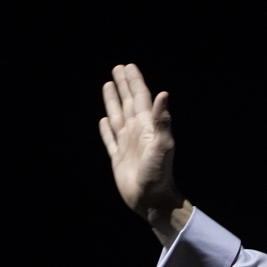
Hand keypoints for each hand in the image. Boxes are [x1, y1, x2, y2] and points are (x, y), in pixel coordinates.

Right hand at [98, 63, 190, 246]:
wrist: (152, 200)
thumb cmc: (158, 174)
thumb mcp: (162, 146)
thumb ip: (162, 121)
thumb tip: (163, 94)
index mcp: (146, 127)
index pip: (140, 98)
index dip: (134, 82)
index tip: (128, 66)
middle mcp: (136, 132)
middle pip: (128, 103)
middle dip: (124, 85)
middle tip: (118, 68)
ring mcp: (127, 144)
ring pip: (118, 116)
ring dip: (113, 101)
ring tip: (108, 85)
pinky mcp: (118, 158)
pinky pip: (110, 139)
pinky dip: (105, 129)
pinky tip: (103, 121)